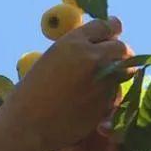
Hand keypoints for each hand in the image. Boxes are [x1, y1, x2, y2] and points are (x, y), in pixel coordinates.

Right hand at [5, 17, 133, 150]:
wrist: (27, 125)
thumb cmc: (30, 94)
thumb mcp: (50, 61)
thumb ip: (74, 50)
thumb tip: (95, 45)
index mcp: (73, 43)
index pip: (105, 26)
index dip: (111, 29)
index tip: (113, 33)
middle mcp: (92, 57)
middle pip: (121, 47)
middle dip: (119, 53)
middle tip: (113, 61)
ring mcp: (103, 80)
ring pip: (123, 72)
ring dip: (116, 75)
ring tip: (97, 84)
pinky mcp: (107, 102)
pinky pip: (116, 94)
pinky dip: (109, 96)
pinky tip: (90, 102)